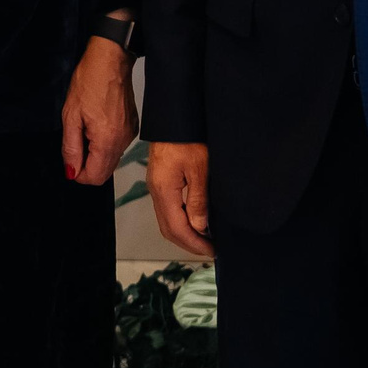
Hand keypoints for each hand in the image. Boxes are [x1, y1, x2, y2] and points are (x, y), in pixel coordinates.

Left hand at [62, 24, 137, 185]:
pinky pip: (117, 146)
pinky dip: (105, 143)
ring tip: (85, 129)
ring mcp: (129, 135)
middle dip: (87, 166)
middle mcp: (122, 141)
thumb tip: (71, 170)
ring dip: (95, 154)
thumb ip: (70, 147)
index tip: (70, 163)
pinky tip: (96, 124)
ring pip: (111, 159)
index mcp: (107, 140)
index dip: (78, 174)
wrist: (110, 60)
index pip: (95, 177)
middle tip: (75, 144)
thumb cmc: (90, 80)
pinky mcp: (132, 127)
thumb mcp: (70, 115)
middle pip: (105, 172)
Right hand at [147, 140, 213, 258]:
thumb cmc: (187, 136)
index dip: (194, 244)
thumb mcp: (200, 168)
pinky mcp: (160, 181)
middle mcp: (155, 191)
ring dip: (184, 234)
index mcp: (164, 190)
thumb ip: (198, 200)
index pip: (177, 228)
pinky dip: (180, 222)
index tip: (211, 251)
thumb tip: (199, 226)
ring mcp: (156, 186)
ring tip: (204, 239)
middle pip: (168, 229)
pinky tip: (194, 220)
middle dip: (188, 244)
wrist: (174, 116)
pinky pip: (167, 210)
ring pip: (166, 221)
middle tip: (209, 251)